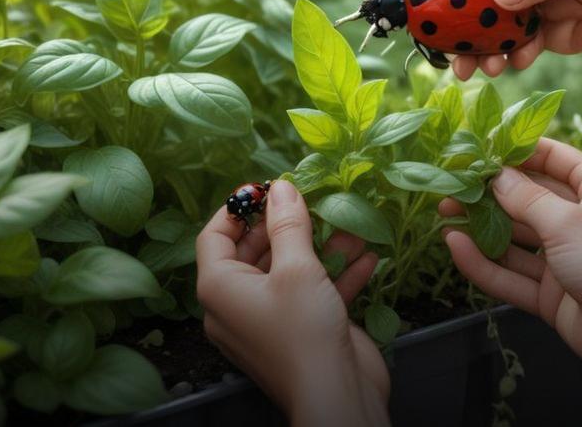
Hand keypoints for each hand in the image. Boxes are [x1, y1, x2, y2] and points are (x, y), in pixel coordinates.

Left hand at [196, 180, 388, 425]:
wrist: (335, 395)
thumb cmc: (303, 330)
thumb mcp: (296, 268)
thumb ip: (289, 224)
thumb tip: (281, 187)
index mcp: (220, 287)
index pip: (214, 236)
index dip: (238, 207)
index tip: (266, 186)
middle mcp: (238, 303)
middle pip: (255, 250)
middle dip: (287, 225)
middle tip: (313, 201)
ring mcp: (270, 318)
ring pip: (291, 270)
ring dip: (323, 248)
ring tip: (352, 227)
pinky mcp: (301, 329)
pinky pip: (313, 293)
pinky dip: (337, 275)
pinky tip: (366, 257)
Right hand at [440, 141, 581, 425]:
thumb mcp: (566, 221)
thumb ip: (525, 197)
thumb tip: (494, 175)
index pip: (556, 158)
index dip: (519, 150)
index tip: (480, 145)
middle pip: (530, 198)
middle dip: (490, 192)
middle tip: (451, 184)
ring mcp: (565, 258)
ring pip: (516, 237)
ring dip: (481, 227)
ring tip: (443, 214)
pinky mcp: (551, 292)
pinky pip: (512, 273)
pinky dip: (484, 262)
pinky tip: (455, 248)